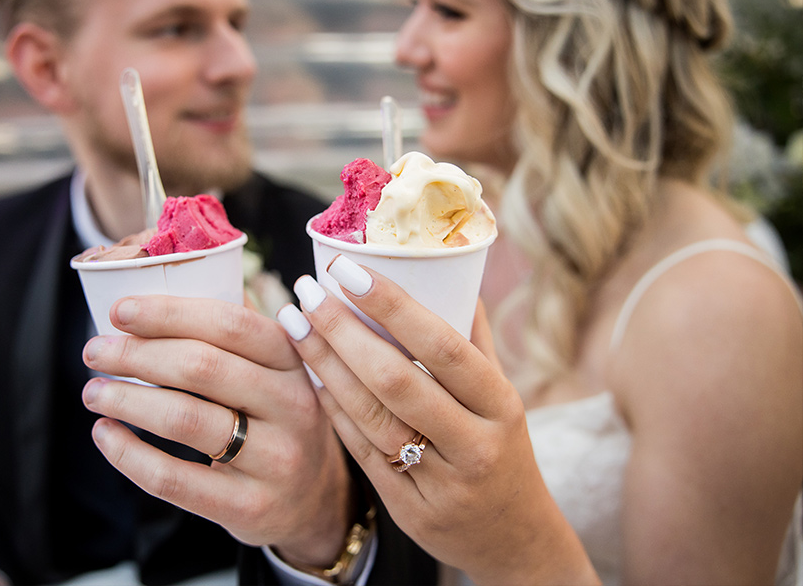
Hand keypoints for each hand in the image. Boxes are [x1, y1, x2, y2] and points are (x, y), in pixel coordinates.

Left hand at [81, 295, 352, 567]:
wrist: (315, 499)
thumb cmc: (275, 419)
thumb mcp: (275, 371)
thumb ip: (233, 333)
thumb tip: (161, 292)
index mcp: (293, 360)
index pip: (231, 325)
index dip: (171, 313)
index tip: (121, 311)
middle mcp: (292, 406)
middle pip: (202, 368)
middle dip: (137, 355)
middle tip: (95, 351)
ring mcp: (275, 459)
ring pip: (186, 419)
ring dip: (127, 400)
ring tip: (94, 392)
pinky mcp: (249, 506)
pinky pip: (175, 479)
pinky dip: (129, 454)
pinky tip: (106, 435)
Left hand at [278, 255, 597, 584]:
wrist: (511, 535)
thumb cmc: (500, 446)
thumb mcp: (502, 396)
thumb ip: (473, 340)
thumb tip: (451, 270)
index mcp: (499, 405)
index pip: (442, 347)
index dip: (392, 306)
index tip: (348, 270)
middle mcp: (473, 444)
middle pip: (395, 380)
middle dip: (343, 330)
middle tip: (306, 290)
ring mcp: (438, 480)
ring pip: (370, 415)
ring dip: (326, 365)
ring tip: (294, 324)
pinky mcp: (407, 506)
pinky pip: (360, 448)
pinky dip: (332, 407)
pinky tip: (308, 373)